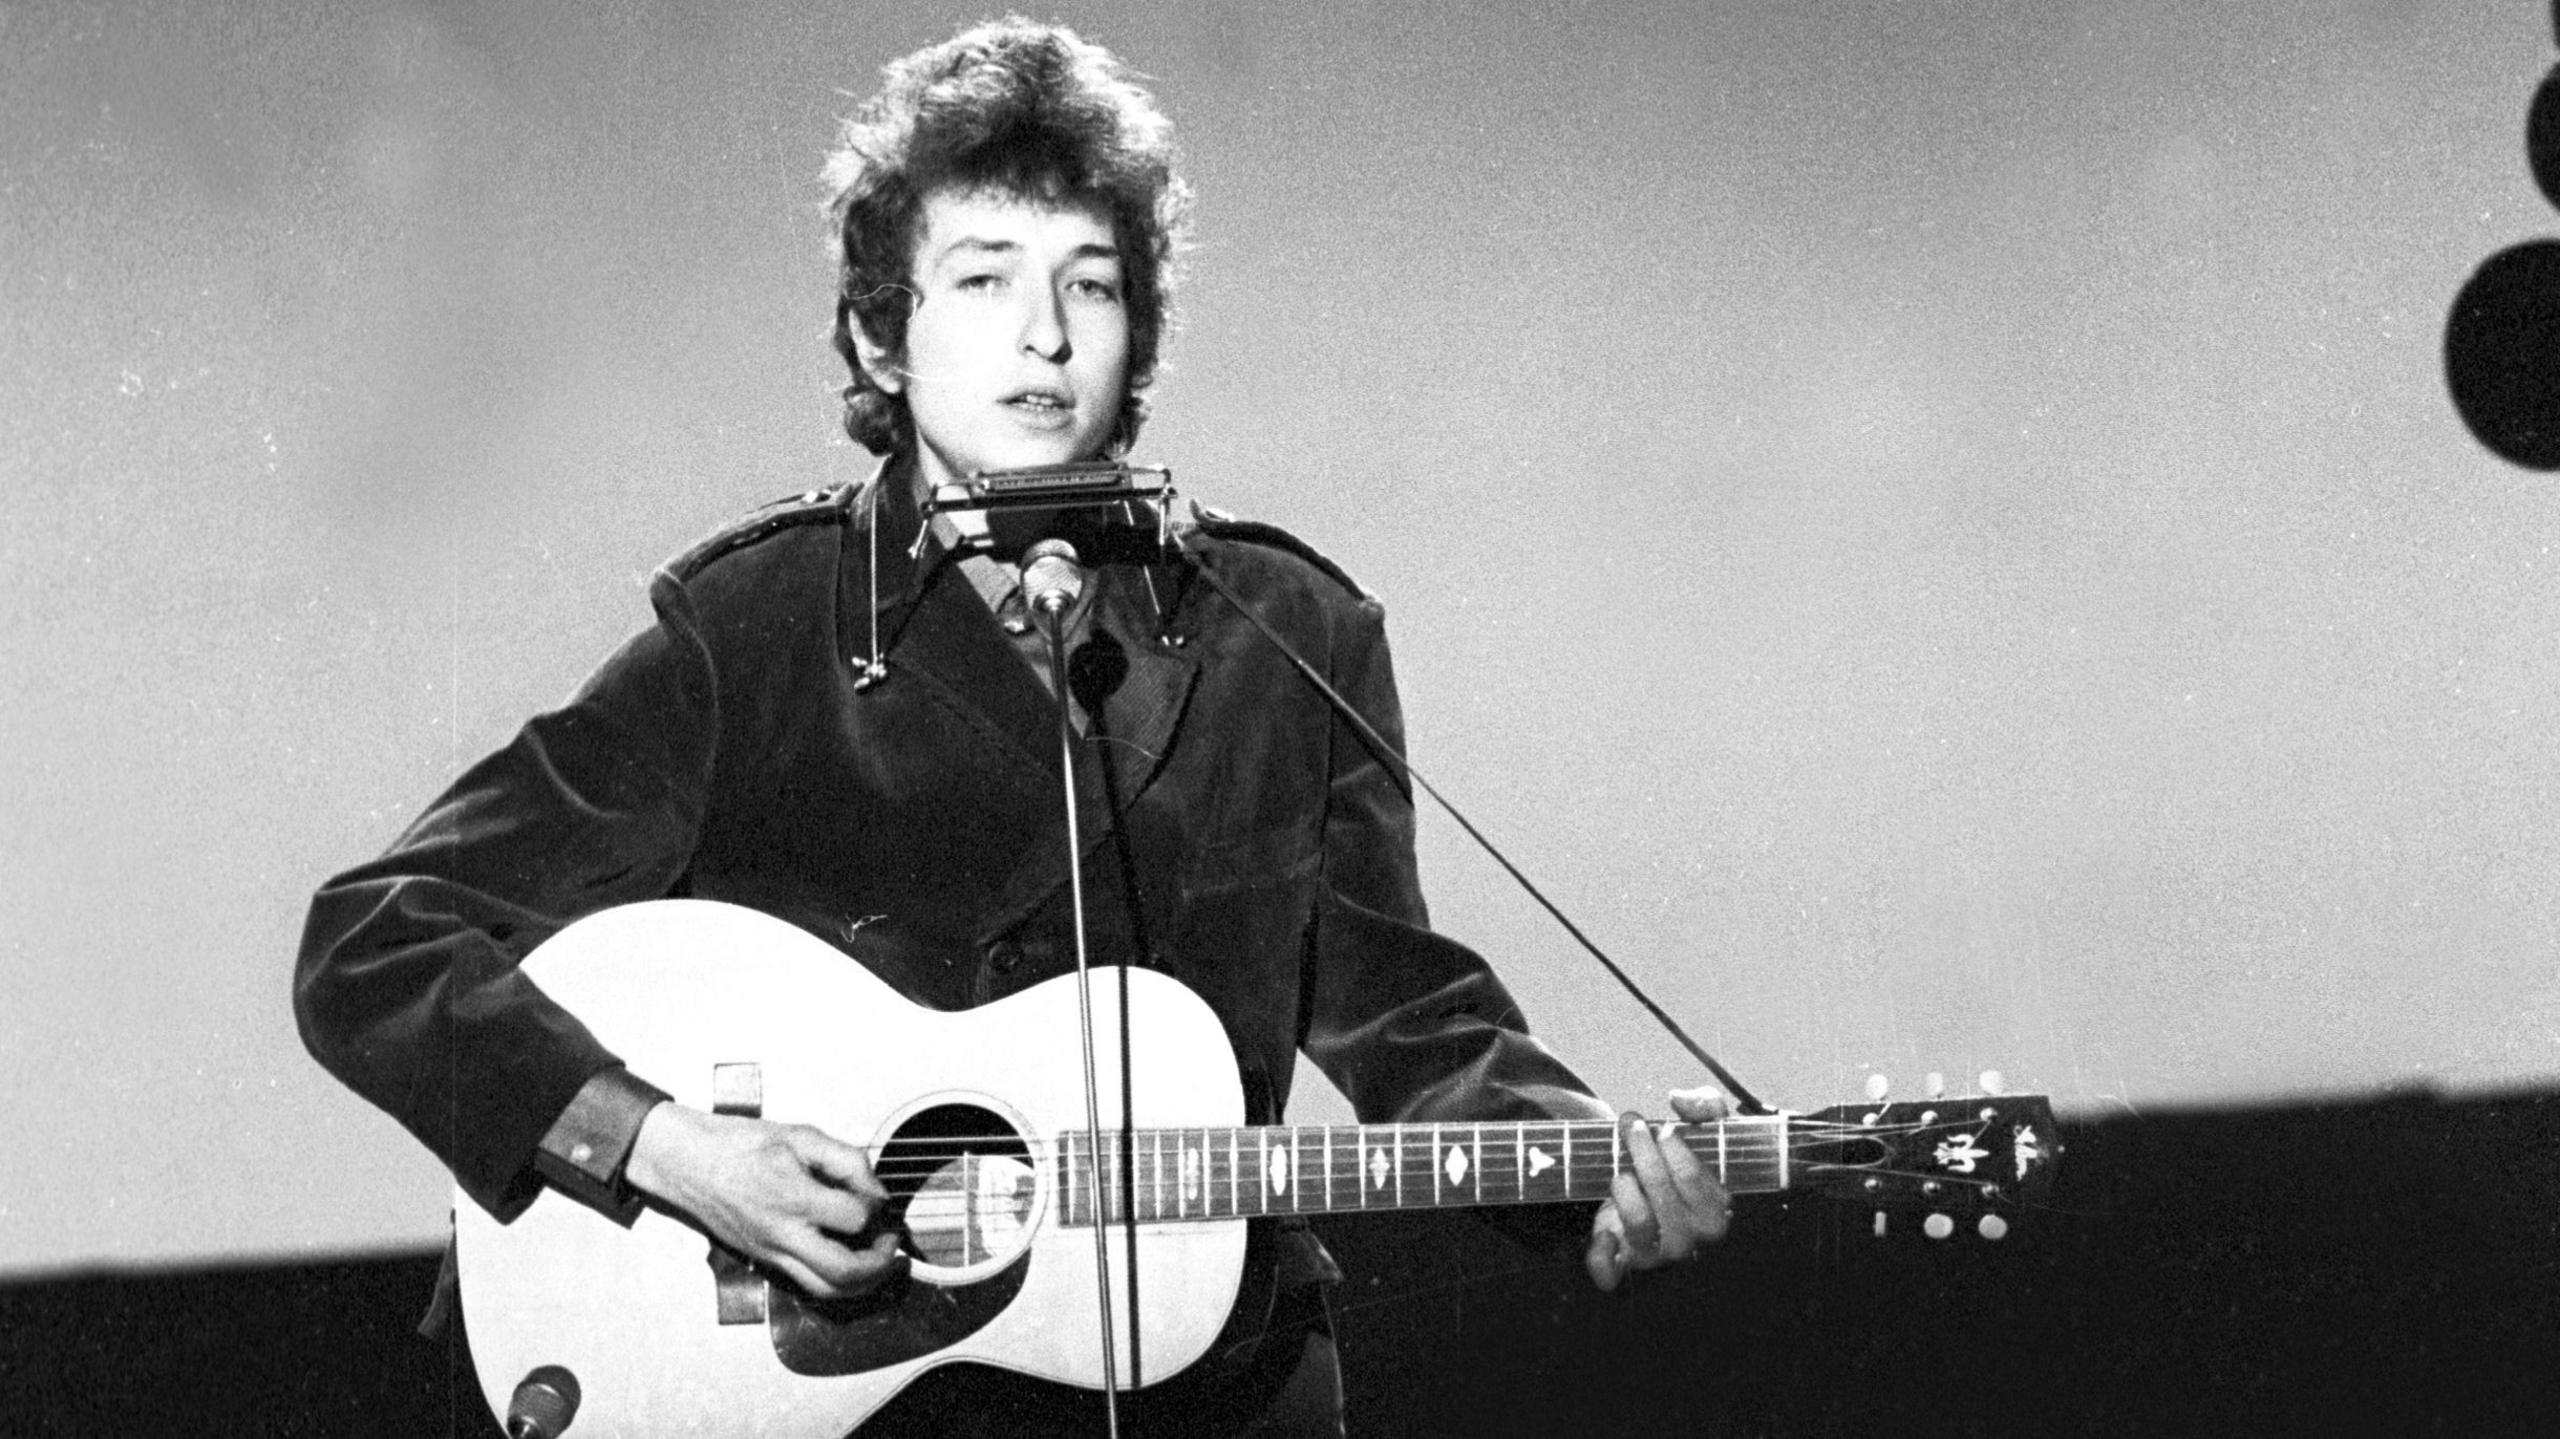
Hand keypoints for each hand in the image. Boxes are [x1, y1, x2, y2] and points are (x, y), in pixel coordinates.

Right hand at [625, 1104, 904, 1298]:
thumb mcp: (800, 1135)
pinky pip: (806, 1284)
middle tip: (891, 1244)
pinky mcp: (763, 1260)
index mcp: (793, 1197)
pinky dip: (835, 1281)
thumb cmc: (737, 1144)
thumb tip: (875, 1189)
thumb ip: (846, 1160)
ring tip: (877, 1260)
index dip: (877, 1207)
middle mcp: (782, 1234)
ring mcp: (771, 1253)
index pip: (855, 1217)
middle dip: (880, 1263)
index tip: (880, 1198)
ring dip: (862, 1283)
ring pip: (826, 1290)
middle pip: (845, 1272)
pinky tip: (846, 1259)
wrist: (685, 1162)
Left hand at [1585, 1086, 1733, 1291]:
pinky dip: (1602, 1254)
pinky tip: (1604, 1232)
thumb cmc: (1678, 1165)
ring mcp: (1656, 1256)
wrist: (1647, 1199)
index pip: (1694, 1180)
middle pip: (1664, 1197)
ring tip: (1621, 1173)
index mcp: (1714, 1212)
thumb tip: (1680, 1099)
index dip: (1673, 1148)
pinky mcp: (1622, 1265)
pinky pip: (1610, 1271)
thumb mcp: (1701, 1130)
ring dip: (1625, 1190)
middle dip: (1644, 1155)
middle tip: (1631, 1127)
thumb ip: (1705, 1105)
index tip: (1660, 1128)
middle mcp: (1689, 1239)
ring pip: (1638, 1223)